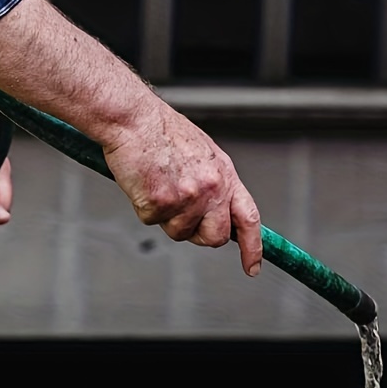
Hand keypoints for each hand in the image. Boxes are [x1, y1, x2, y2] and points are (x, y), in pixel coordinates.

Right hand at [0, 0, 264, 275]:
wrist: (135, 120)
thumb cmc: (160, 134)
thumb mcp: (200, 155)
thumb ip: (213, 184)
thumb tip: (213, 213)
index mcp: (224, 173)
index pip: (248, 217)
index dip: (252, 247)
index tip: (251, 267)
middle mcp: (212, 187)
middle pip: (214, 237)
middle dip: (198, 234)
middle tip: (179, 214)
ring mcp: (187, 197)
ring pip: (179, 233)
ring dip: (166, 218)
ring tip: (157, 185)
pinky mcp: (160, 203)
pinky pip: (152, 222)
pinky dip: (143, 208)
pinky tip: (143, 184)